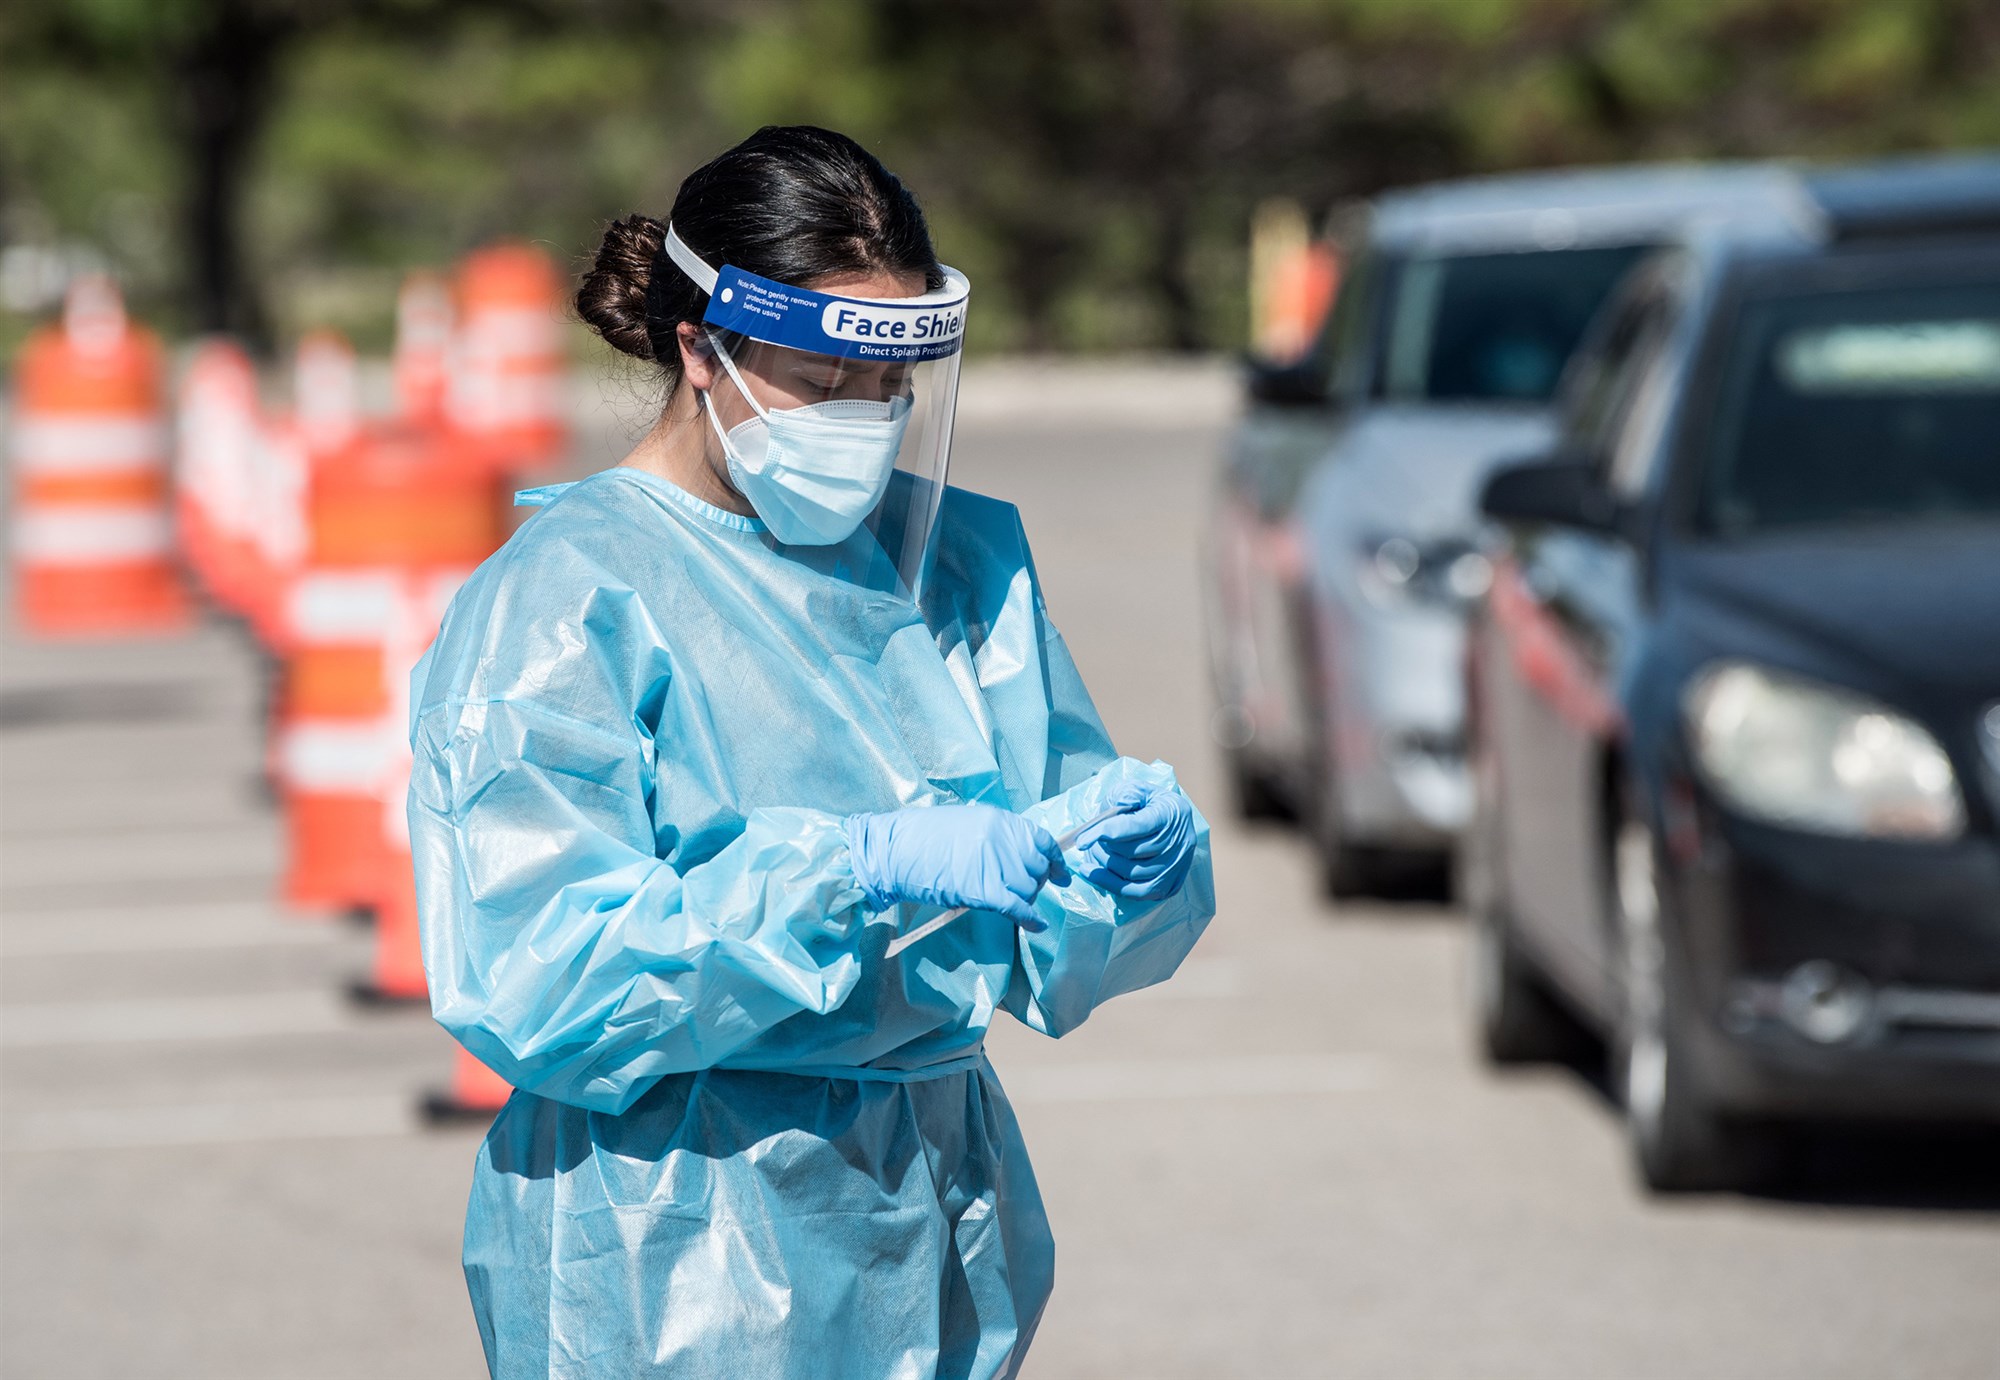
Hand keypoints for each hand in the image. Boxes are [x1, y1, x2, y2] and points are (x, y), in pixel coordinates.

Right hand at [846, 804, 1068, 929]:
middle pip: (1036, 868)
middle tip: (1025, 891)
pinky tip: (1036, 925)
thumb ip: (995, 836)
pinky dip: (1030, 919)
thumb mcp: (967, 824)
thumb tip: (1018, 856)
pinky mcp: (983, 890)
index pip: (1042, 840)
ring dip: (1026, 899)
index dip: (1055, 860)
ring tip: (1013, 904)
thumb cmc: (923, 837)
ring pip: (1028, 888)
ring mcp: (994, 864)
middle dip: (1036, 882)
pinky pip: (1018, 907)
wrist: (895, 850)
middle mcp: (1002, 839)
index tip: (1062, 874)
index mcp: (999, 819)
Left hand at [1073, 785, 1195, 901]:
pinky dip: (1115, 885)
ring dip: (1106, 867)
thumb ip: (1124, 795)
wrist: (1175, 821)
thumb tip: (1111, 812)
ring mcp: (1177, 866)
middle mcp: (1179, 842)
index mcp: (1171, 813)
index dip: (1105, 832)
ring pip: (1134, 874)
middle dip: (1104, 849)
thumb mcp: (1138, 789)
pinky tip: (1097, 875)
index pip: (1135, 826)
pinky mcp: (1171, 884)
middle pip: (1133, 852)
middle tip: (1089, 844)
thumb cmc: (1150, 803)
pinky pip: (1139, 892)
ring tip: (1092, 855)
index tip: (1082, 840)